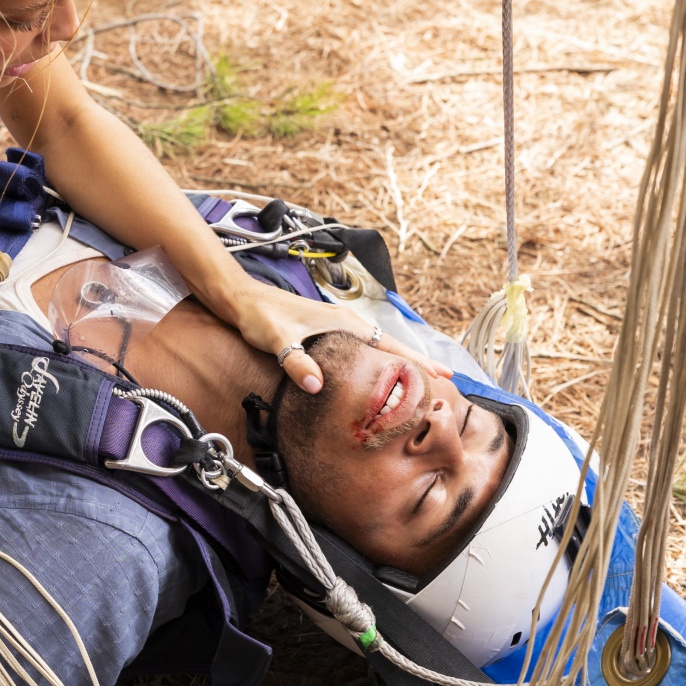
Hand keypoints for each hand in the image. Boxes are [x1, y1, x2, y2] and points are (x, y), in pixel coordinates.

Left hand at [226, 280, 452, 392]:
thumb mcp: (278, 341)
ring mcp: (337, 324)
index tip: (442, 372)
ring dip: (399, 360)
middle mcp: (346, 321)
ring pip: (378, 344)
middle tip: (444, 378)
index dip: (416, 361)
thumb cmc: (260, 316)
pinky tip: (377, 369)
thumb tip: (317, 385)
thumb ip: (296, 363)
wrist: (242, 299)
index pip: (389, 345)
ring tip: (418, 376)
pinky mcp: (326, 329)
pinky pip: (363, 345)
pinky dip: (379, 357)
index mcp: (344, 323)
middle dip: (417, 361)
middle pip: (391, 345)